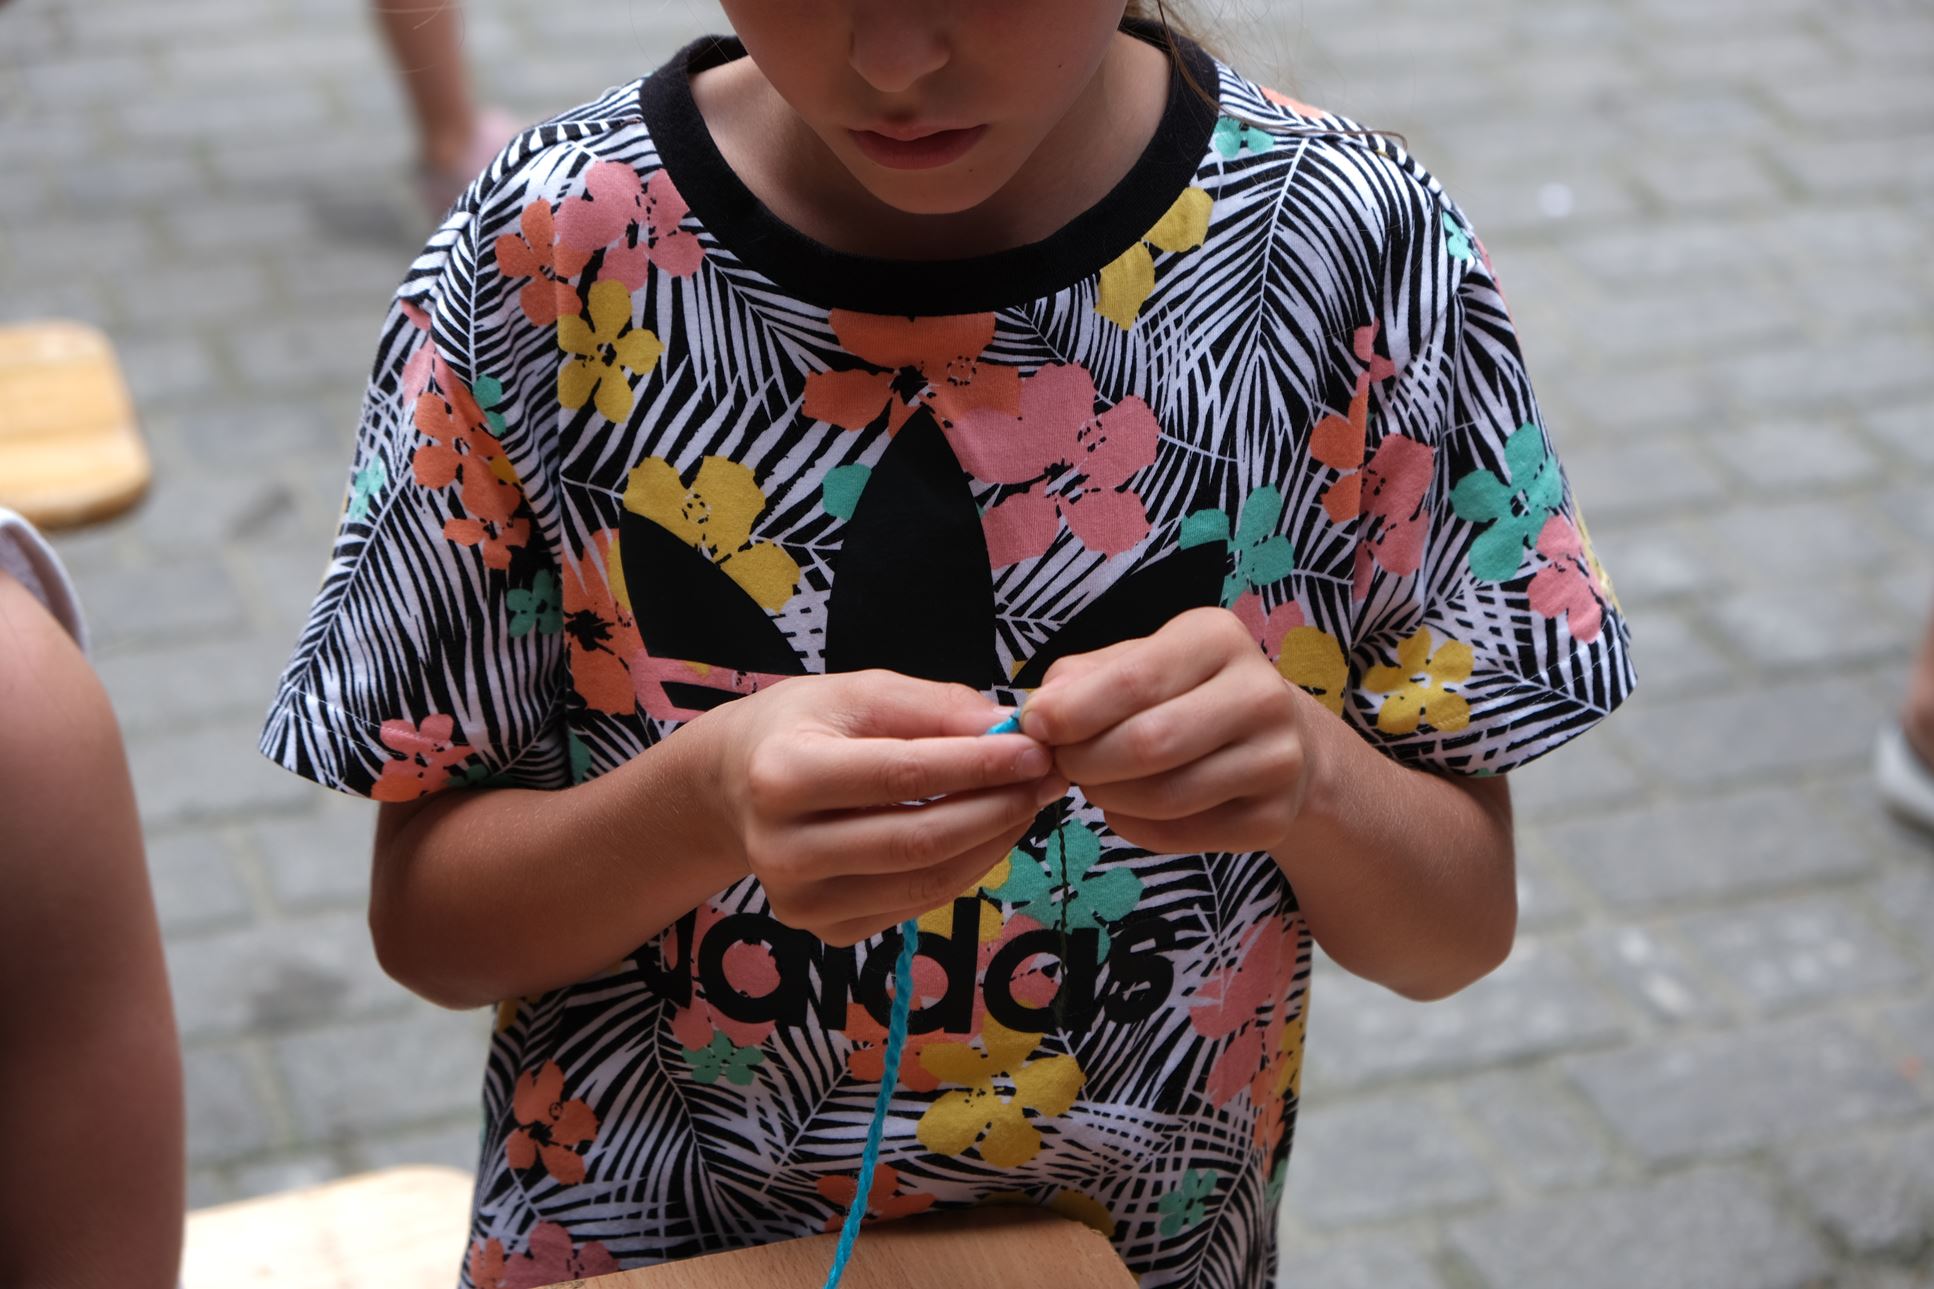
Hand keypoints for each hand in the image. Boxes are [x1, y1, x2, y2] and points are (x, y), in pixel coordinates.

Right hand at [699, 670, 1065, 945]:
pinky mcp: (827, 931)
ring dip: (991, 843)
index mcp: (781, 776)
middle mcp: (782, 850)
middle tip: (1046, 779)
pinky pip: (916, 905)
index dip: (977, 765)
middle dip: (996, 809)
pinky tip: (988, 833)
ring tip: (1027, 802)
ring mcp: (802, 902)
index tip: (1035, 749)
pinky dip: (965, 869)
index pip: (901, 775)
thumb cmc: (802, 728)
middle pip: (917, 841)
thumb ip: (935, 708)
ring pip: (925, 883)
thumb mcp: (859, 692)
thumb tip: (1009, 729)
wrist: (734, 787)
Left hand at [1019, 608, 1315, 855]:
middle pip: (1147, 745)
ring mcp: (1276, 761)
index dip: (1070, 712)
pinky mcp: (1272, 818)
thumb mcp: (1139, 661)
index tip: (1035, 727)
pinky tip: (1128, 808)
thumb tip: (1038, 715)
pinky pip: (1179, 836)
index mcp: (1218, 639)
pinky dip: (1134, 827)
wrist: (1279, 739)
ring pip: (1163, 798)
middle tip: (1062, 764)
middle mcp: (1260, 695)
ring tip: (1095, 783)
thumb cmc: (1187, 693)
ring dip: (1106, 798)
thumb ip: (1081, 679)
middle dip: (1084, 761)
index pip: (1132, 681)